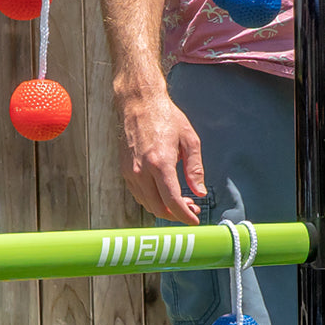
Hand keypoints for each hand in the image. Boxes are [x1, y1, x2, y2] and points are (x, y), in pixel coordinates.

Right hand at [118, 93, 206, 224]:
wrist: (139, 103)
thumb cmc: (166, 118)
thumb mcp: (189, 140)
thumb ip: (195, 169)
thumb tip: (199, 192)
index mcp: (160, 163)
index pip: (172, 201)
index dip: (184, 216)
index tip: (194, 220)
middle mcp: (142, 170)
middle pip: (158, 208)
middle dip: (176, 215)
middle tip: (191, 209)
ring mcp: (131, 172)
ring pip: (147, 204)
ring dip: (164, 209)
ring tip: (181, 201)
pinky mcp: (125, 171)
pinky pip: (139, 195)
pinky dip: (153, 200)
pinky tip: (164, 193)